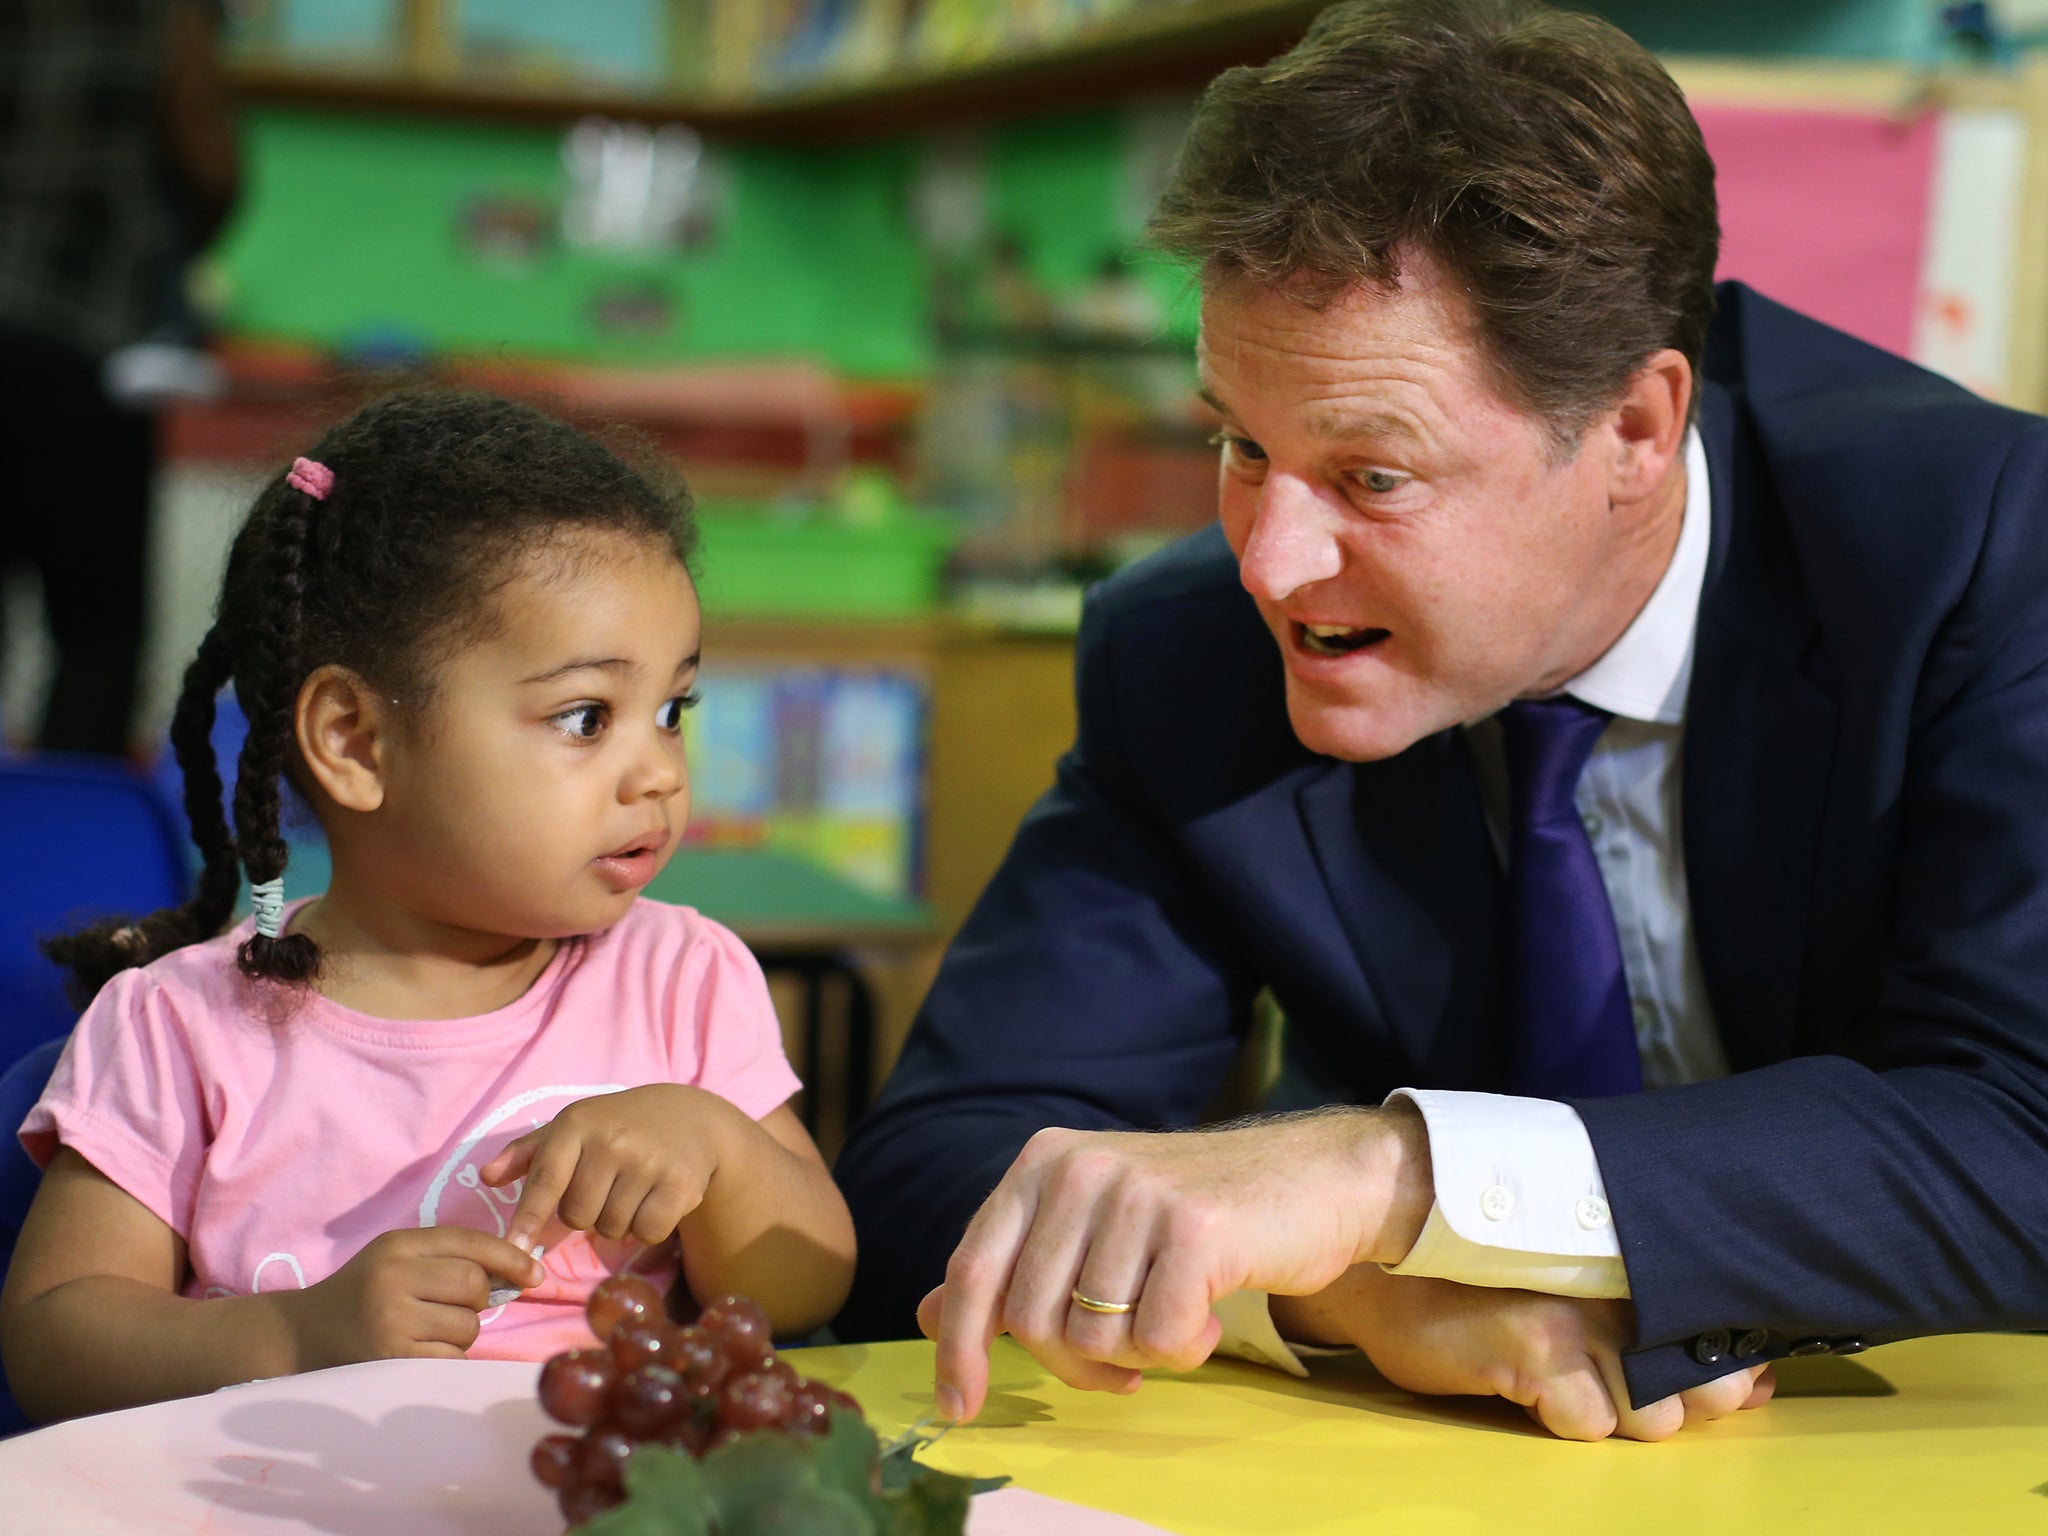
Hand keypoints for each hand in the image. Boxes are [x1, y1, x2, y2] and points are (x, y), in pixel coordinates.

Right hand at [285, 1226, 543, 1369]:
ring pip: (467, 1326)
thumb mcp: (396, 1258)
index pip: (469, 1242)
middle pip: (474, 1284)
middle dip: (478, 1298)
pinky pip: (450, 1359)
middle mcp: (393, 1279)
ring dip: (460, 1332)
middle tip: (453, 1306)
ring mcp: (391, 1322)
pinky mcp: (392, 1361)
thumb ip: (448, 1256)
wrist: (300, 1337)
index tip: (534, 1274)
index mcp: (397, 1246)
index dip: (509, 1256)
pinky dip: (445, 1358)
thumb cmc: (362, 1293)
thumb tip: (518, 1273)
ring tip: (426, 1330)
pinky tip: (418, 1352)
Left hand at [480, 1085, 729, 1252]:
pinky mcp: (680, 1183)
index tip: (513, 1249)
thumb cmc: (619, 1126)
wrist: (692, 1116)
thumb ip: (527, 1154)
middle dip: (587, 1212)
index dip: (528, 1218)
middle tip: (607, 1186)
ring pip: (612, 1228)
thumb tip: (486, 1177)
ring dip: (619, 1220)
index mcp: (577, 1124)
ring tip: (634, 1189)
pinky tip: (656, 1199)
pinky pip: (647, 1232)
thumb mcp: (574, 1128)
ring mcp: (648, 1161)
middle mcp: (612, 1140)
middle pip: (578, 1216)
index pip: (546, 1180)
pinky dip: (649, 1227)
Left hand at [920, 1109, 1431, 1423]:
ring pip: (1092, 1337)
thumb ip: (1017, 1266)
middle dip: (1076, 1366)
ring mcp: (1134, 1192)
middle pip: (1030, 1321)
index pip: (972, 1269)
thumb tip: (926, 1314)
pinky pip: (1158, 1338)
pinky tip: (1210, 1317)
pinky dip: (1185, 1348)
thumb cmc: (1200, 1214)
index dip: (958, 1347)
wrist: (1313, 1178)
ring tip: (1177, 1321)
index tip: (958, 1407)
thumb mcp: (1095, 1225)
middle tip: (1126, 1364)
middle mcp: (1077, 1168)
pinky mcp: (1192, 1227)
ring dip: (1138, 1355)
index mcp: (1042, 1163)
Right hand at [1271, 1264, 1775, 1441]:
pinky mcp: (1536, 1349)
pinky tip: (1527, 1381)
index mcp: (1630, 1256)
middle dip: (1685, 1399)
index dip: (1728, 1363)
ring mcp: (1579, 1316)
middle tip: (1633, 1380)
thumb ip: (1641, 1300)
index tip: (1733, 1376)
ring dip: (1619, 1411)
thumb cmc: (1471, 1265)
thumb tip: (1741, 1373)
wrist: (1377, 1259)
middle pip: (1704, 1380)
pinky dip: (1564, 1416)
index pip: (1719, 1322)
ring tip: (1569, 1376)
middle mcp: (1618, 1282)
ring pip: (1653, 1415)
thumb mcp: (1565, 1268)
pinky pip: (1588, 1423)